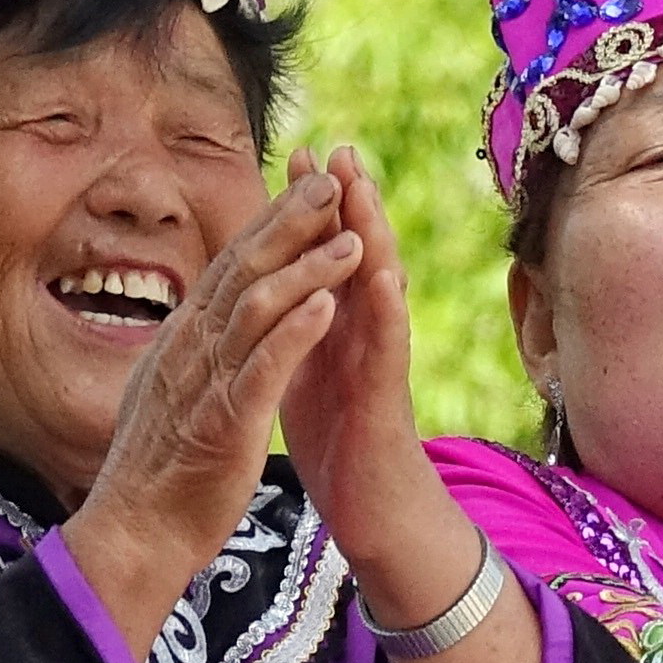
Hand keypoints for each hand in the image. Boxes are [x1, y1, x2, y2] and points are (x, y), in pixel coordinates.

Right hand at [64, 167, 364, 646]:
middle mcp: (190, 350)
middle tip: (332, 181)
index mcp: (183, 342)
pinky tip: (328, 306)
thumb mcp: (172, 397)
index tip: (307, 187)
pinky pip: (261, 369)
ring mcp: (204, 385)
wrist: (132, 536)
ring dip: (306, 269)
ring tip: (350, 238)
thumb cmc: (158, 475)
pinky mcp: (223, 424)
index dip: (269, 223)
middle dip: (290, 222)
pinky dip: (295, 333)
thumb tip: (195, 328)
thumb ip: (188, 358)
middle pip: (243, 268)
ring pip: (255, 308)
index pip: (230, 266)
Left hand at [272, 146, 474, 604]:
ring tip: (363, 189)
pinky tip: (384, 276)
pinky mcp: (386, 400)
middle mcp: (362, 334)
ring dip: (374, 236)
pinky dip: (387, 311)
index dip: (309, 207)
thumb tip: (274, 290)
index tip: (293, 156)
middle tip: (336, 148)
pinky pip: (387, 349)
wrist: (372, 513)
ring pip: (379, 288)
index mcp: (335, 326)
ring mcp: (378, 362)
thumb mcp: (304, 372)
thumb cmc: (338, 444)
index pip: (324, 253)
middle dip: (347, 200)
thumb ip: (295, 327)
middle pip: (357, 254)